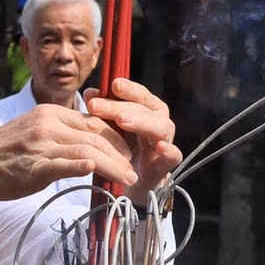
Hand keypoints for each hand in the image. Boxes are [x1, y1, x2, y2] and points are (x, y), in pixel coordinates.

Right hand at [0, 104, 133, 202]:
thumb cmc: (2, 153)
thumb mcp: (33, 133)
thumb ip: (59, 135)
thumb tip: (88, 147)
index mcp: (50, 112)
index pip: (94, 120)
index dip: (116, 136)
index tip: (127, 152)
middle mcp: (48, 123)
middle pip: (97, 134)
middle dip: (121, 152)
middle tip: (133, 168)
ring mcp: (41, 144)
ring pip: (89, 150)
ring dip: (114, 165)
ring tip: (128, 178)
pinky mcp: (34, 165)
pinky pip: (67, 164)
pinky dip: (87, 167)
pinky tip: (101, 174)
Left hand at [85, 77, 182, 200]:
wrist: (132, 179)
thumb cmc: (123, 147)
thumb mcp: (110, 127)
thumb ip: (102, 110)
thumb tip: (89, 92)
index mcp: (147, 110)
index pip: (140, 94)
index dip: (128, 88)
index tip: (112, 84)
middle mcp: (159, 122)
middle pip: (146, 109)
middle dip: (120, 106)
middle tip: (97, 107)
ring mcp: (165, 142)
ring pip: (161, 127)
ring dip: (141, 122)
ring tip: (121, 121)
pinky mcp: (167, 164)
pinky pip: (174, 155)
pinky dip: (169, 150)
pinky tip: (160, 146)